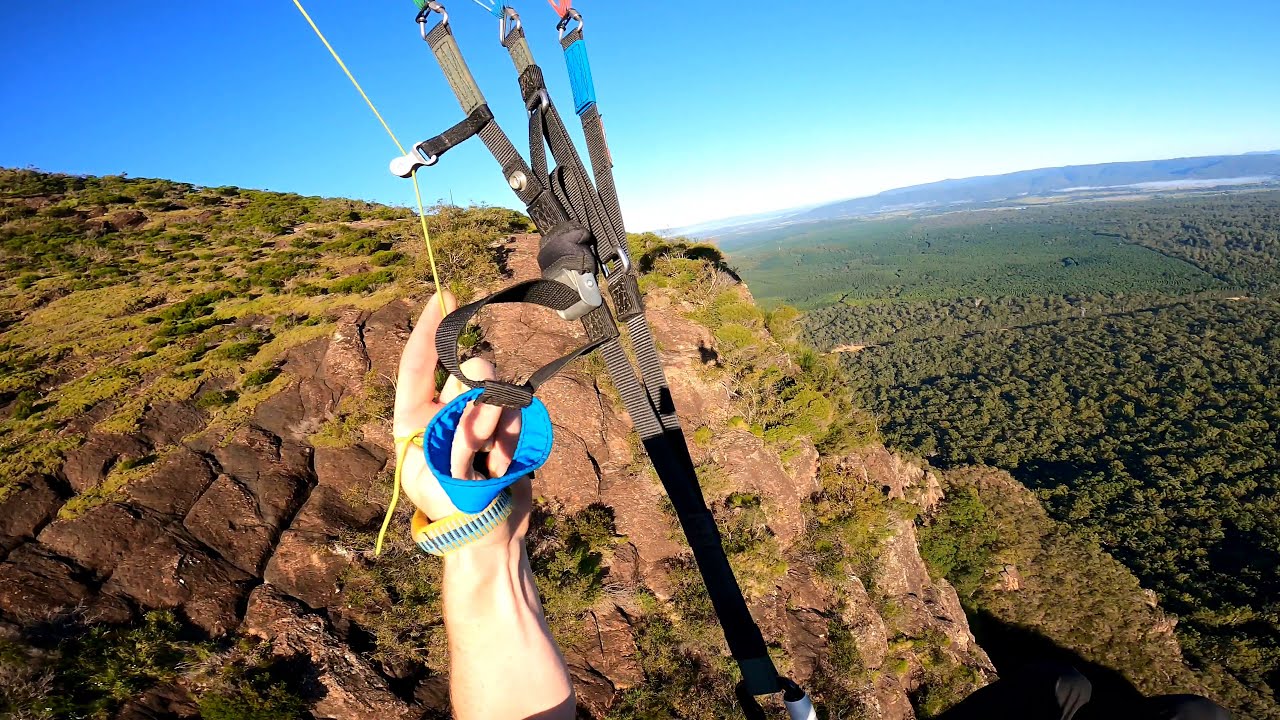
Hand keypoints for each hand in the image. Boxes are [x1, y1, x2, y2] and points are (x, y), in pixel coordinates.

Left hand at [393, 292, 531, 547]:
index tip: (444, 294)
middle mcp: (447, 407)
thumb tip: (482, 393)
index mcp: (414, 414)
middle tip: (470, 449)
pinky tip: (501, 466)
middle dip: (475, 406)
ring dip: (494, 427)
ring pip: (497, 387)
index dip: (431, 328)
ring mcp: (481, 415)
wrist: (486, 534)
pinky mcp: (510, 426)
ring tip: (486, 465)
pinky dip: (511, 439)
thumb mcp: (432, 465)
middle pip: (469, 369)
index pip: (419, 362)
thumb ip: (453, 424)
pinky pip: (518, 411)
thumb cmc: (448, 505)